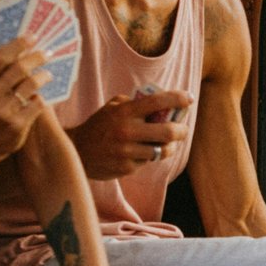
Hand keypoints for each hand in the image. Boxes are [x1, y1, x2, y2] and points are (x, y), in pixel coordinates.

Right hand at [0, 38, 50, 166]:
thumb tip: (21, 48)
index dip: (17, 45)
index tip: (32, 36)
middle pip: (18, 69)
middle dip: (36, 57)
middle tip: (47, 53)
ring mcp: (3, 111)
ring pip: (31, 84)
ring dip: (44, 76)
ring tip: (49, 74)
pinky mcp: (18, 124)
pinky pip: (38, 102)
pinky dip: (42, 96)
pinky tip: (43, 95)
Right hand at [69, 89, 193, 178]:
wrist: (76, 151)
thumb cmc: (99, 126)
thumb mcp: (112, 108)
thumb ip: (133, 103)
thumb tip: (161, 103)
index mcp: (124, 112)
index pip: (157, 102)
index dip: (177, 99)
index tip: (189, 98)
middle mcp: (127, 130)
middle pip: (168, 132)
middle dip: (182, 130)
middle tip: (183, 129)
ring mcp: (127, 151)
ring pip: (162, 150)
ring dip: (169, 147)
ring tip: (167, 143)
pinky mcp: (127, 167)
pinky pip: (148, 162)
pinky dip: (149, 157)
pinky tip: (142, 153)